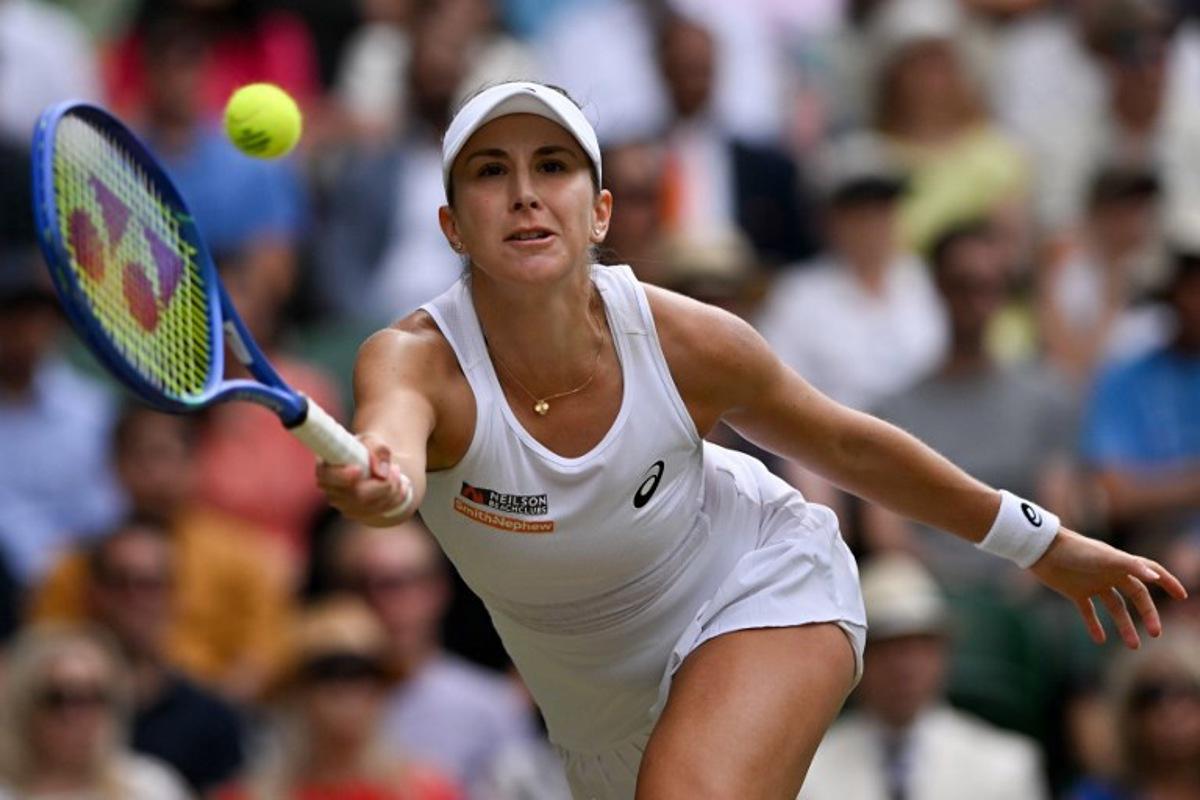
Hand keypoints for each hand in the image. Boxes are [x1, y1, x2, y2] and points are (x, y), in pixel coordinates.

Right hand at [315, 433, 413, 524]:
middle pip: (356, 496)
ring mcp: (344, 505)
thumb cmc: (368, 450)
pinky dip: (396, 496)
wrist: (377, 465)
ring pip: (373, 505)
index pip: (327, 477)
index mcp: (326, 468)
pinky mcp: (359, 514)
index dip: (342, 476)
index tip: (358, 469)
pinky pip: (382, 510)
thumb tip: (381, 473)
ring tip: (396, 470)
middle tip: (395, 468)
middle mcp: (331, 490)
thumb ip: (377, 450)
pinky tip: (399, 484)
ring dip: (392, 488)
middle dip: (382, 484)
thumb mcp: (373, 442)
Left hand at [1030, 528, 1188, 647]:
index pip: (1151, 571)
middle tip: (1156, 634)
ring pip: (1115, 608)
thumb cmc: (1074, 550)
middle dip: (1148, 614)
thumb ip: (1129, 566)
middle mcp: (1109, 574)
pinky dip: (1095, 626)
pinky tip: (1100, 640)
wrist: (1041, 550)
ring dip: (1125, 626)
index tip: (1182, 596)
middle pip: (1136, 596)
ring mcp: (1093, 583)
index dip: (1168, 581)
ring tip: (1134, 646)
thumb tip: (1154, 578)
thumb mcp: (1103, 558)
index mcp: (1120, 563)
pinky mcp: (1075, 592)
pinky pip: (1089, 612)